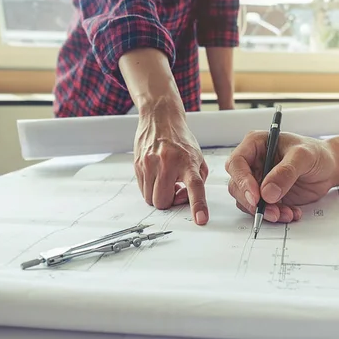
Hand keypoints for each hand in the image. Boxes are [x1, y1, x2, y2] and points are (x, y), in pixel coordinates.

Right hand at [133, 103, 208, 224]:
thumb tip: (186, 199)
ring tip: (167, 180)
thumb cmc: (181, 140)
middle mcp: (167, 163)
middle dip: (170, 201)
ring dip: (159, 195)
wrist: (160, 118)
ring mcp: (149, 164)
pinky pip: (142, 189)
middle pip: (163, 202)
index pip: (195, 187)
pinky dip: (151, 188)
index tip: (201, 220)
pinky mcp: (138, 165)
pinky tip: (157, 175)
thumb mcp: (198, 158)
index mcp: (188, 162)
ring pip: (150, 199)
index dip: (198, 205)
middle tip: (176, 189)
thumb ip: (197, 181)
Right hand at [225, 131, 336, 222]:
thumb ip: (286, 172)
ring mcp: (259, 180)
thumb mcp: (303, 156)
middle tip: (271, 211)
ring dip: (266, 211)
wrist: (330, 168)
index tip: (256, 196)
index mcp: (256, 144)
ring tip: (286, 213)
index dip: (242, 180)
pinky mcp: (266, 196)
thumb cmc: (316, 153)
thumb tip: (267, 192)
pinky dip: (276, 215)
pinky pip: (262, 209)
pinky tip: (291, 212)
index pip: (237, 162)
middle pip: (237, 185)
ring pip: (248, 201)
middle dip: (253, 202)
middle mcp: (253, 163)